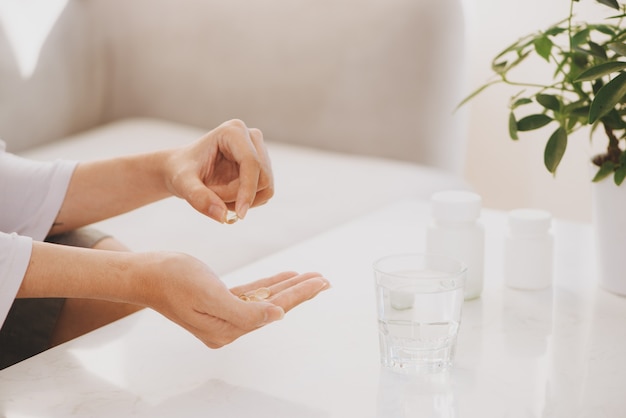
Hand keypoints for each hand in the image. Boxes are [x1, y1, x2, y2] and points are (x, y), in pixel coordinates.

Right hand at [143, 253, 329, 347]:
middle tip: (324, 280)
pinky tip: (285, 276)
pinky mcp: (219, 301)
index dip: (299, 295)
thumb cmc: (173, 281)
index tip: (321, 283)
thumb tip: (276, 315)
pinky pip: (252, 293)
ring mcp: (223, 315)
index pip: (272, 310)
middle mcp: (228, 326)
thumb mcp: (210, 296)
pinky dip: (269, 284)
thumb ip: (245, 310)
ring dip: (288, 286)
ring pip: (265, 299)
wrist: (145, 273)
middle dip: (300, 292)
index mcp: (227, 329)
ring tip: (311, 277)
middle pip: (273, 306)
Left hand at [164, 119, 273, 222]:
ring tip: (217, 196)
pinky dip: (246, 201)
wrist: (182, 169)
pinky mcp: (263, 167)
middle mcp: (252, 138)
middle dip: (239, 196)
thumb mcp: (183, 183)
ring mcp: (260, 152)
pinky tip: (227, 195)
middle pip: (263, 177)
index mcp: (233, 131)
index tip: (239, 214)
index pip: (252, 162)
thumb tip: (223, 217)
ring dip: (242, 200)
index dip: (248, 190)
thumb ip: (199, 198)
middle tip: (213, 199)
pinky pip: (264, 193)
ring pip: (266, 188)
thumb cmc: (181, 170)